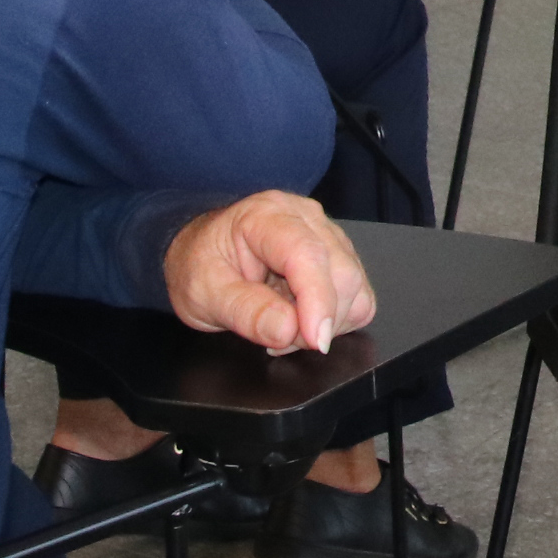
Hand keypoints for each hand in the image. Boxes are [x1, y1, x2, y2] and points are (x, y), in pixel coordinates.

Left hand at [167, 190, 375, 356]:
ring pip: (355, 286)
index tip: (315, 340)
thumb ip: (245, 312)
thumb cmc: (199, 264)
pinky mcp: (340, 256)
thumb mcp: (203, 295)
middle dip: (319, 319)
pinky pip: (359, 295)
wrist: (200, 251)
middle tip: (279, 339)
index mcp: (266, 216)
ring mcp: (327, 235)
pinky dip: (337, 318)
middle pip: (342, 272)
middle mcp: (305, 217)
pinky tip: (301, 318)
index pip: (308, 254)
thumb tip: (289, 330)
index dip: (318, 300)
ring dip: (327, 321)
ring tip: (283, 325)